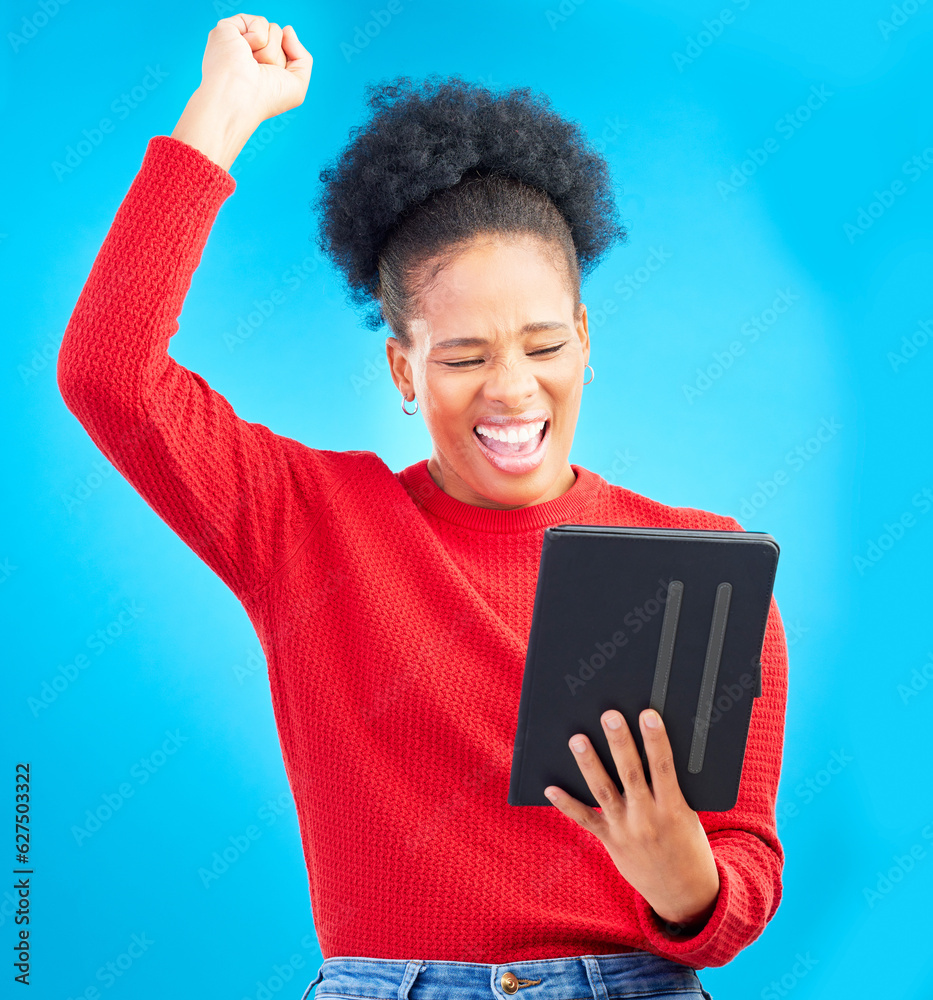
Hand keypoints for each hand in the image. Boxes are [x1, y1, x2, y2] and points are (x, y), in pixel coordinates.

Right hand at [199, 14, 312, 124]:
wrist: (241, 98)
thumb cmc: (266, 98)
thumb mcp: (297, 85)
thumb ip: (303, 57)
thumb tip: (288, 30)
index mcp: (263, 67)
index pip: (286, 51)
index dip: (285, 64)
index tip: (273, 81)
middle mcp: (250, 53)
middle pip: (281, 38)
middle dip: (278, 57)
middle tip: (261, 72)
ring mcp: (238, 40)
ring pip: (273, 28)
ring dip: (269, 51)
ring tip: (252, 65)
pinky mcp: (228, 29)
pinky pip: (259, 22)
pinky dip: (258, 38)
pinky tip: (244, 51)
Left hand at [544, 707, 719, 930]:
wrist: (685, 894)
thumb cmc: (688, 843)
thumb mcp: (689, 814)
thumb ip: (670, 788)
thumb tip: (653, 748)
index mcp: (674, 808)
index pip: (663, 767)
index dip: (656, 740)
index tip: (648, 714)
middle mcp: (648, 818)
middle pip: (630, 774)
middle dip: (619, 743)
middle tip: (609, 715)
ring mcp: (627, 830)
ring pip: (604, 792)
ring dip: (589, 764)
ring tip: (577, 739)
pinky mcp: (611, 841)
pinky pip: (586, 820)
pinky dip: (567, 804)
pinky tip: (550, 788)